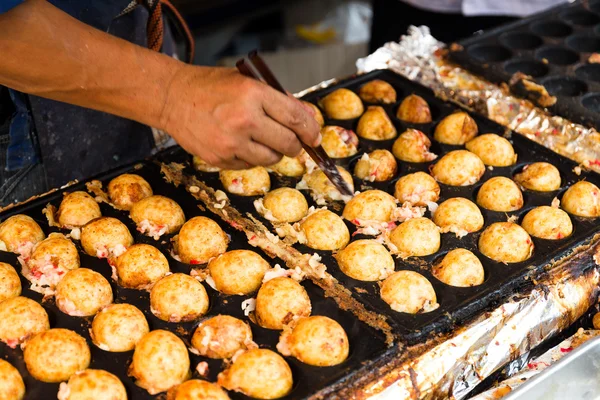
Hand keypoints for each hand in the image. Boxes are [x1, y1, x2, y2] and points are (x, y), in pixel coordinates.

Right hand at [159, 66, 320, 168]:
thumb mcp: (248, 82)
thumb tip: (308, 119)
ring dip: (274, 152)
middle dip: (295, 145)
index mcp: (254, 94)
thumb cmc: (211, 87)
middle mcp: (244, 120)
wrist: (172, 98)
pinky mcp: (220, 159)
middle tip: (292, 141)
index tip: (314, 136)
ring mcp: (231, 143)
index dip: (311, 130)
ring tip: (261, 138)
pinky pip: (250, 165)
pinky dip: (252, 157)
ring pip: (271, 159)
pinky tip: (240, 142)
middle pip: (288, 144)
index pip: (296, 119)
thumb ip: (280, 100)